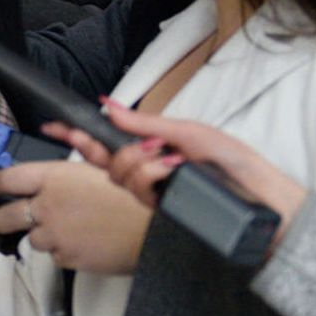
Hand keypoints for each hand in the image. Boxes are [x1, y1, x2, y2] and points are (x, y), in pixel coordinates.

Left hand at [0, 159, 152, 273]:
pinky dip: (66, 251)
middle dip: (4, 218)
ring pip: (33, 239)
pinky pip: (56, 256)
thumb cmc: (137, 193)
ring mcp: (55, 234)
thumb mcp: (106, 162)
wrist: (159, 229)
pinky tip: (88, 242)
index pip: (8, 179)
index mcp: (55, 177)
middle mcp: (48, 205)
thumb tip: (54, 126)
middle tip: (12, 218)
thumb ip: (76, 148)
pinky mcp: (66, 258)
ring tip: (75, 228)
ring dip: (46, 235)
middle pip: (4, 216)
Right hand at [46, 102, 308, 226]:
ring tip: (172, 159)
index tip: (53, 125)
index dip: (76, 135)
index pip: (104, 142)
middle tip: (116, 141)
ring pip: (119, 174)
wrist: (262, 198)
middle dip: (110, 149)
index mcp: (152, 150)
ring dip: (141, 163)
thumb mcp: (190, 132)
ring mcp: (150, 192)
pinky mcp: (157, 208)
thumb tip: (110, 106)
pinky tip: (171, 171)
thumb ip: (146, 123)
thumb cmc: (234, 163)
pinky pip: (138, 188)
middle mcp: (146, 172)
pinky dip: (152, 175)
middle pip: (105, 160)